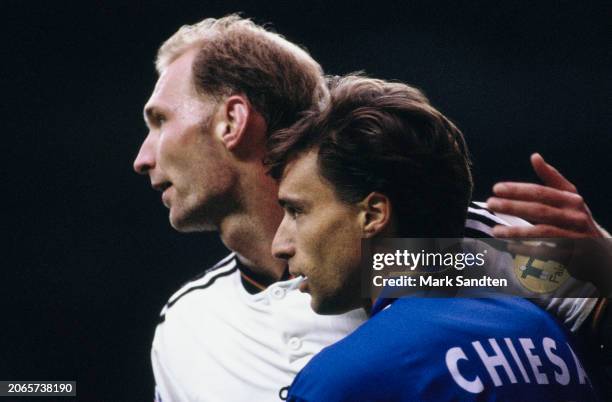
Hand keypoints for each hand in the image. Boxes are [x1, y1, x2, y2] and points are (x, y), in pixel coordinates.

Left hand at [486, 153, 610, 295]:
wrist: (601, 249)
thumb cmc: (577, 218)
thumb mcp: (569, 197)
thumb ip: (551, 178)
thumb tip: (534, 156)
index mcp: (571, 200)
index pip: (542, 192)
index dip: (519, 190)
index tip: (496, 188)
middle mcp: (574, 217)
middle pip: (540, 210)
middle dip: (513, 206)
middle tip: (490, 204)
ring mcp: (575, 236)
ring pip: (543, 232)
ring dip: (517, 231)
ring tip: (495, 230)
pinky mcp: (573, 255)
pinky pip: (547, 252)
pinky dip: (528, 249)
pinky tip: (510, 247)